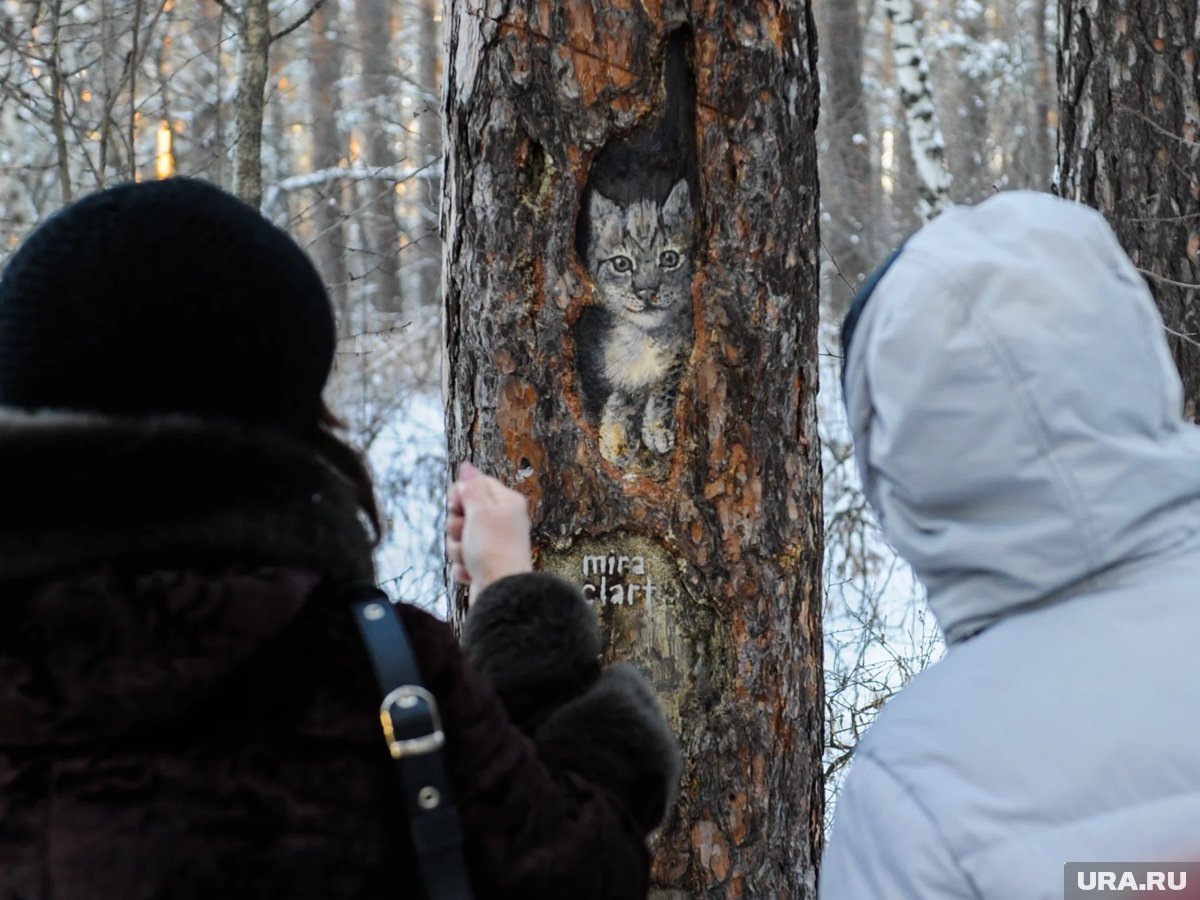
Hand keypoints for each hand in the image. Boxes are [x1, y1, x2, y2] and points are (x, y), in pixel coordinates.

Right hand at [446, 462, 532, 602]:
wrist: (500, 592)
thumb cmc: (493, 549)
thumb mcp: (481, 511)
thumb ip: (472, 487)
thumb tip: (467, 466)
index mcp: (507, 502)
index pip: (477, 484)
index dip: (461, 494)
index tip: (455, 505)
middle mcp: (504, 521)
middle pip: (465, 512)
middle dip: (456, 526)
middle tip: (465, 533)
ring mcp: (495, 544)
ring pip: (460, 537)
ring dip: (457, 548)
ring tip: (470, 557)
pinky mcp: (486, 565)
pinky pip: (463, 559)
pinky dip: (464, 566)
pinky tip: (473, 572)